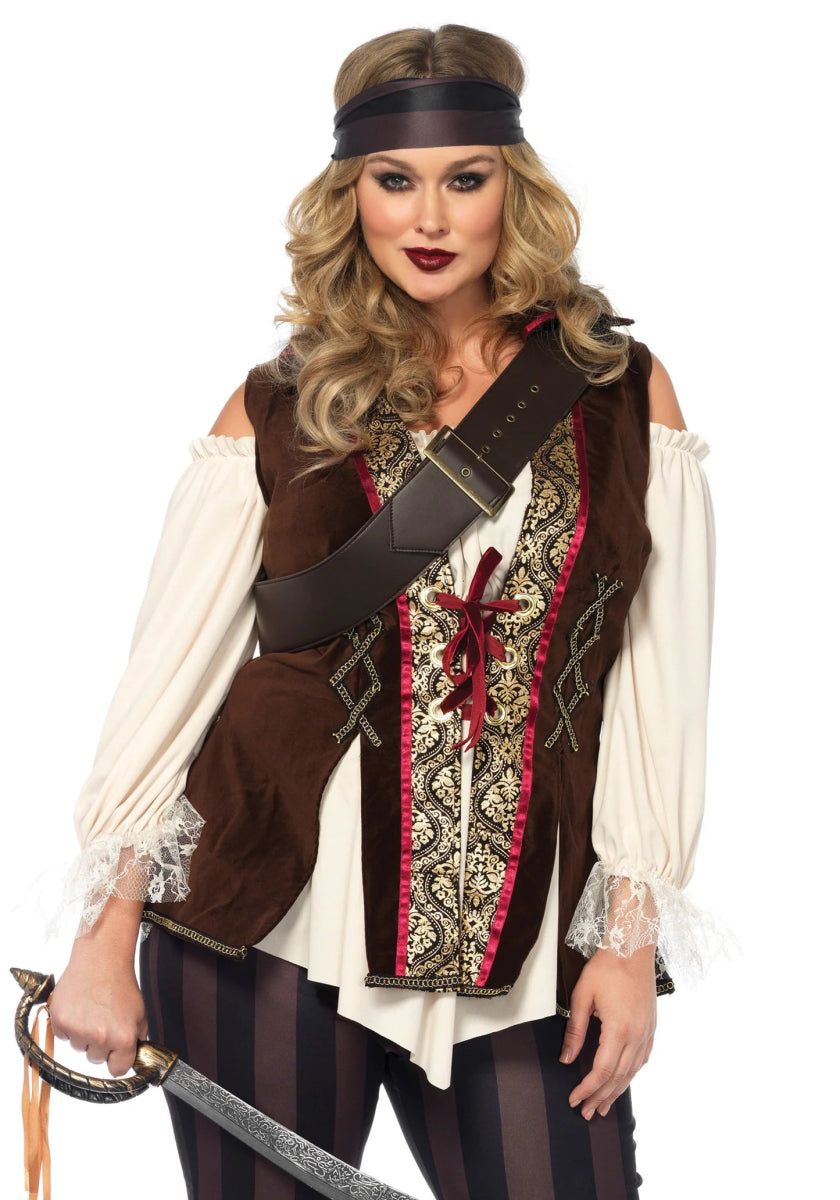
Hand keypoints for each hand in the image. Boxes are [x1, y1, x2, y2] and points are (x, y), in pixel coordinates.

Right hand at [49, 896, 146, 1077]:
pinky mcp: (61, 1021)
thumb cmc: (121, 983)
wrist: (101, 960)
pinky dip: (69, 1026)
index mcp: (123, 1038)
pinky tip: (79, 1008)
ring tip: (92, 1011)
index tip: (116, 1054)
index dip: (118, 1060)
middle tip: (104, 1022)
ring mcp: (78, 1030)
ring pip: (79, 1048)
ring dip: (84, 1035)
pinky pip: (63, 1036)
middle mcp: (100, 1037)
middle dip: (100, 1045)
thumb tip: (134, 1057)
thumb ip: (138, 1038)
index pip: (118, 1070)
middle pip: (96, 1060)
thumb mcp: (140, 1013)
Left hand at [558, 942, 656, 1119]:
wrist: (632, 948)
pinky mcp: (652, 1026)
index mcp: (619, 1029)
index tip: (575, 1100)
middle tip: (587, 1113)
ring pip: (632, 1071)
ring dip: (617, 1090)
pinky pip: (643, 1058)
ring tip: (604, 1106)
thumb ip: (575, 1030)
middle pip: (618, 1076)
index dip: (588, 1088)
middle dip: (601, 1097)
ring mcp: (647, 1032)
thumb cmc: (606, 968)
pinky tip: (624, 1080)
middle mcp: (637, 1035)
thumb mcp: (582, 996)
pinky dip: (632, 1073)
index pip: (602, 1070)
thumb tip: (567, 1059)